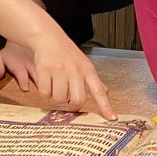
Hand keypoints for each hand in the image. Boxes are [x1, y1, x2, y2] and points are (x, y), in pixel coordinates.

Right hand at [0, 31, 114, 119]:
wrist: (48, 37)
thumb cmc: (67, 52)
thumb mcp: (84, 64)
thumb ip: (94, 80)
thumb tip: (106, 92)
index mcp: (88, 70)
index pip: (100, 91)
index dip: (106, 106)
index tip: (112, 118)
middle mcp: (76, 71)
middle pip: (77, 101)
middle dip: (72, 106)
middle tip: (68, 102)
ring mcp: (60, 70)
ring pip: (59, 99)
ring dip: (56, 97)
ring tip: (56, 85)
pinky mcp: (45, 70)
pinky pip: (45, 93)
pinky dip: (45, 91)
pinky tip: (47, 81)